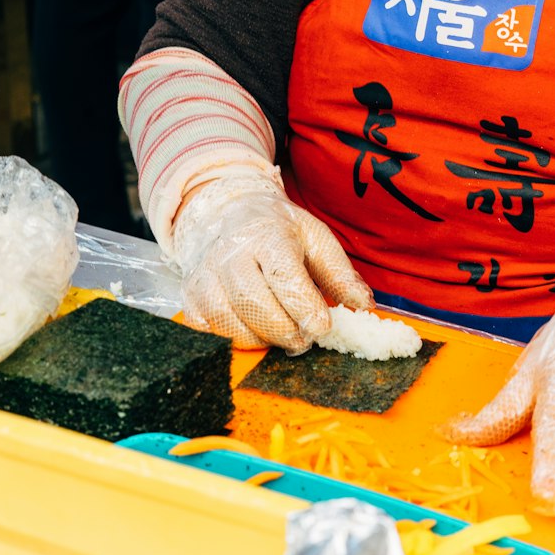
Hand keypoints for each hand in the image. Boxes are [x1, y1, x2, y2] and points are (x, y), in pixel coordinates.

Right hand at [172, 168, 373, 352]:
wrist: (230, 213)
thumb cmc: (279, 231)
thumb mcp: (315, 239)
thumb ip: (339, 274)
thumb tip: (363, 305)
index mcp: (266, 235)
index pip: (283, 275)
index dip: (304, 307)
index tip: (322, 328)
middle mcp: (229, 254)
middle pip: (253, 304)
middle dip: (285, 330)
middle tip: (304, 339)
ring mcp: (205, 277)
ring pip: (230, 324)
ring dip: (262, 339)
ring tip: (281, 331)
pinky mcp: (191, 299)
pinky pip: (209, 333)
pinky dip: (234, 340)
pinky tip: (253, 329)